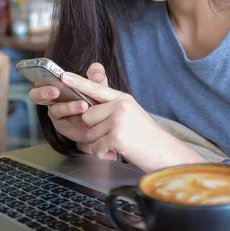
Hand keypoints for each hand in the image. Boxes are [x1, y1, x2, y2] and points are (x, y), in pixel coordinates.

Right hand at [28, 63, 107, 149]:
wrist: (102, 123)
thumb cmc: (95, 101)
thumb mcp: (98, 86)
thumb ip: (97, 76)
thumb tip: (95, 68)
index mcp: (56, 85)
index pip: (41, 79)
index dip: (41, 75)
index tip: (53, 74)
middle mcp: (52, 99)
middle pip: (36, 96)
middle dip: (43, 92)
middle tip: (55, 91)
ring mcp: (56, 113)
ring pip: (54, 110)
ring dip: (68, 106)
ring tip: (83, 105)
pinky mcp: (62, 126)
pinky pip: (64, 122)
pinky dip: (75, 116)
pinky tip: (85, 113)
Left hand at [62, 70, 205, 171]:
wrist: (166, 154)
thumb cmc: (147, 138)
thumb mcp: (131, 115)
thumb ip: (112, 110)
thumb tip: (88, 114)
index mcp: (122, 99)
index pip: (96, 88)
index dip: (78, 82)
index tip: (63, 75)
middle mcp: (120, 106)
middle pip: (87, 117)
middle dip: (94, 132)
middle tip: (113, 138)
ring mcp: (118, 120)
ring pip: (90, 134)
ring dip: (100, 144)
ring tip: (119, 145)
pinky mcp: (117, 136)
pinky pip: (95, 147)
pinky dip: (103, 154)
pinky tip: (117, 153)